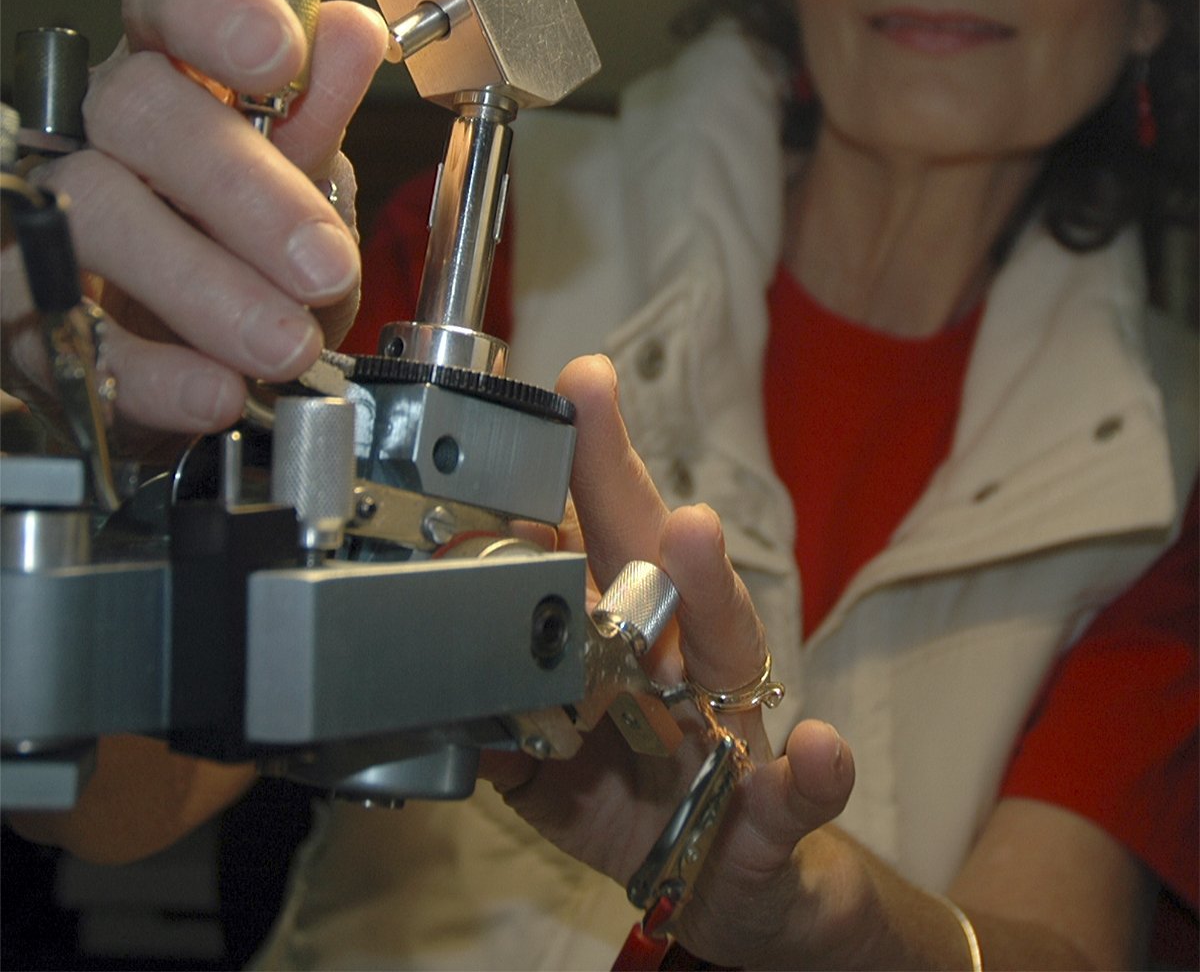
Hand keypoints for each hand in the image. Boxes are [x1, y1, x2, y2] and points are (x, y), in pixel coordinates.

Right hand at [2, 0, 386, 450]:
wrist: (184, 351)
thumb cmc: (241, 240)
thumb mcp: (300, 176)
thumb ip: (320, 109)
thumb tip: (351, 34)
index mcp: (172, 68)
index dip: (221, 13)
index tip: (282, 57)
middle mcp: (98, 125)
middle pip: (138, 109)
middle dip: (244, 190)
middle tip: (323, 265)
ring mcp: (47, 210)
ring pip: (95, 214)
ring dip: (206, 288)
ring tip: (284, 343)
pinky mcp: (21, 306)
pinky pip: (70, 329)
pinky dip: (152, 371)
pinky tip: (215, 387)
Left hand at [485, 354, 854, 968]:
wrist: (734, 891)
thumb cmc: (643, 801)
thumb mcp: (553, 770)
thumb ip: (503, 728)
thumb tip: (436, 687)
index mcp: (627, 637)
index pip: (589, 537)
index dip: (563, 466)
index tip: (541, 391)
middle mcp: (683, 658)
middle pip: (650, 554)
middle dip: (613, 473)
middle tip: (587, 395)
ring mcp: (735, 727)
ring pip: (725, 643)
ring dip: (707, 586)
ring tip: (691, 533)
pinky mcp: (776, 816)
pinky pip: (797, 797)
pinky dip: (811, 775)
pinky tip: (816, 751)